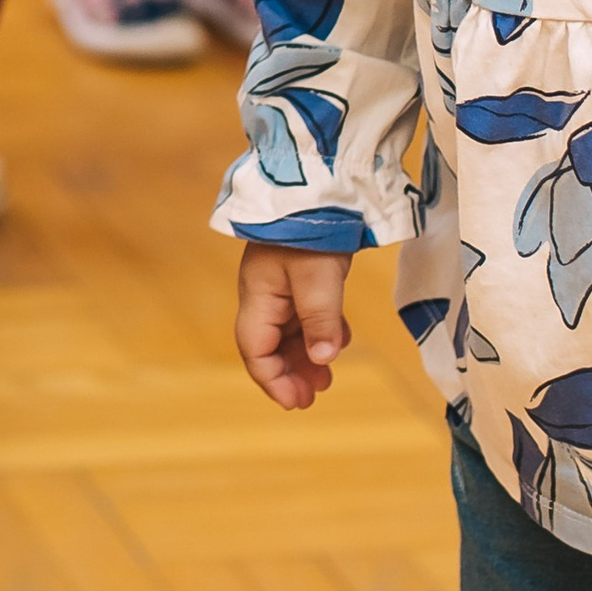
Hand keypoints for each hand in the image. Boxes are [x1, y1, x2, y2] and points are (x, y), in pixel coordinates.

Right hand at [235, 244, 350, 409]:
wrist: (319, 187)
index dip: (272, 380)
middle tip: (313, 397)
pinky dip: (317, 336)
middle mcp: (264, 295)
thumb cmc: (311, 231)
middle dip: (288, 374)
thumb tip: (322, 360)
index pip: (254, 349)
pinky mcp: (300, 278)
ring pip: (286, 334)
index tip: (296, 403)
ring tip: (326, 379)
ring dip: (303, 358)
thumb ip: (319, 321)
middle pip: (268, 346)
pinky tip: (337, 342)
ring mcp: (281, 286)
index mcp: (258, 296)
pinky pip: (303, 317)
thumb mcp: (318, 278)